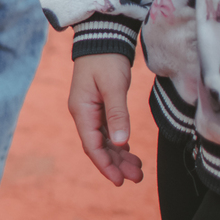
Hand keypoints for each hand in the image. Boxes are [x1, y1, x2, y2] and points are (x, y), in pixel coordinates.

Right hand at [68, 54, 143, 185]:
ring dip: (119, 155)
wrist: (102, 38)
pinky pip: (107, 131)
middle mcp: (83, 113)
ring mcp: (90, 110)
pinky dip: (118, 143)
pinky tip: (129, 151)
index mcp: (82, 110)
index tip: (119, 181)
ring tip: (137, 170)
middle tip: (137, 178)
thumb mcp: (114, 86)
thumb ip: (117, 114)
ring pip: (104, 140)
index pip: (92, 145)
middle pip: (98, 146)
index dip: (105, 164)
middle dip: (116, 164)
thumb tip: (120, 143)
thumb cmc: (106, 60)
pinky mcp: (99, 106)